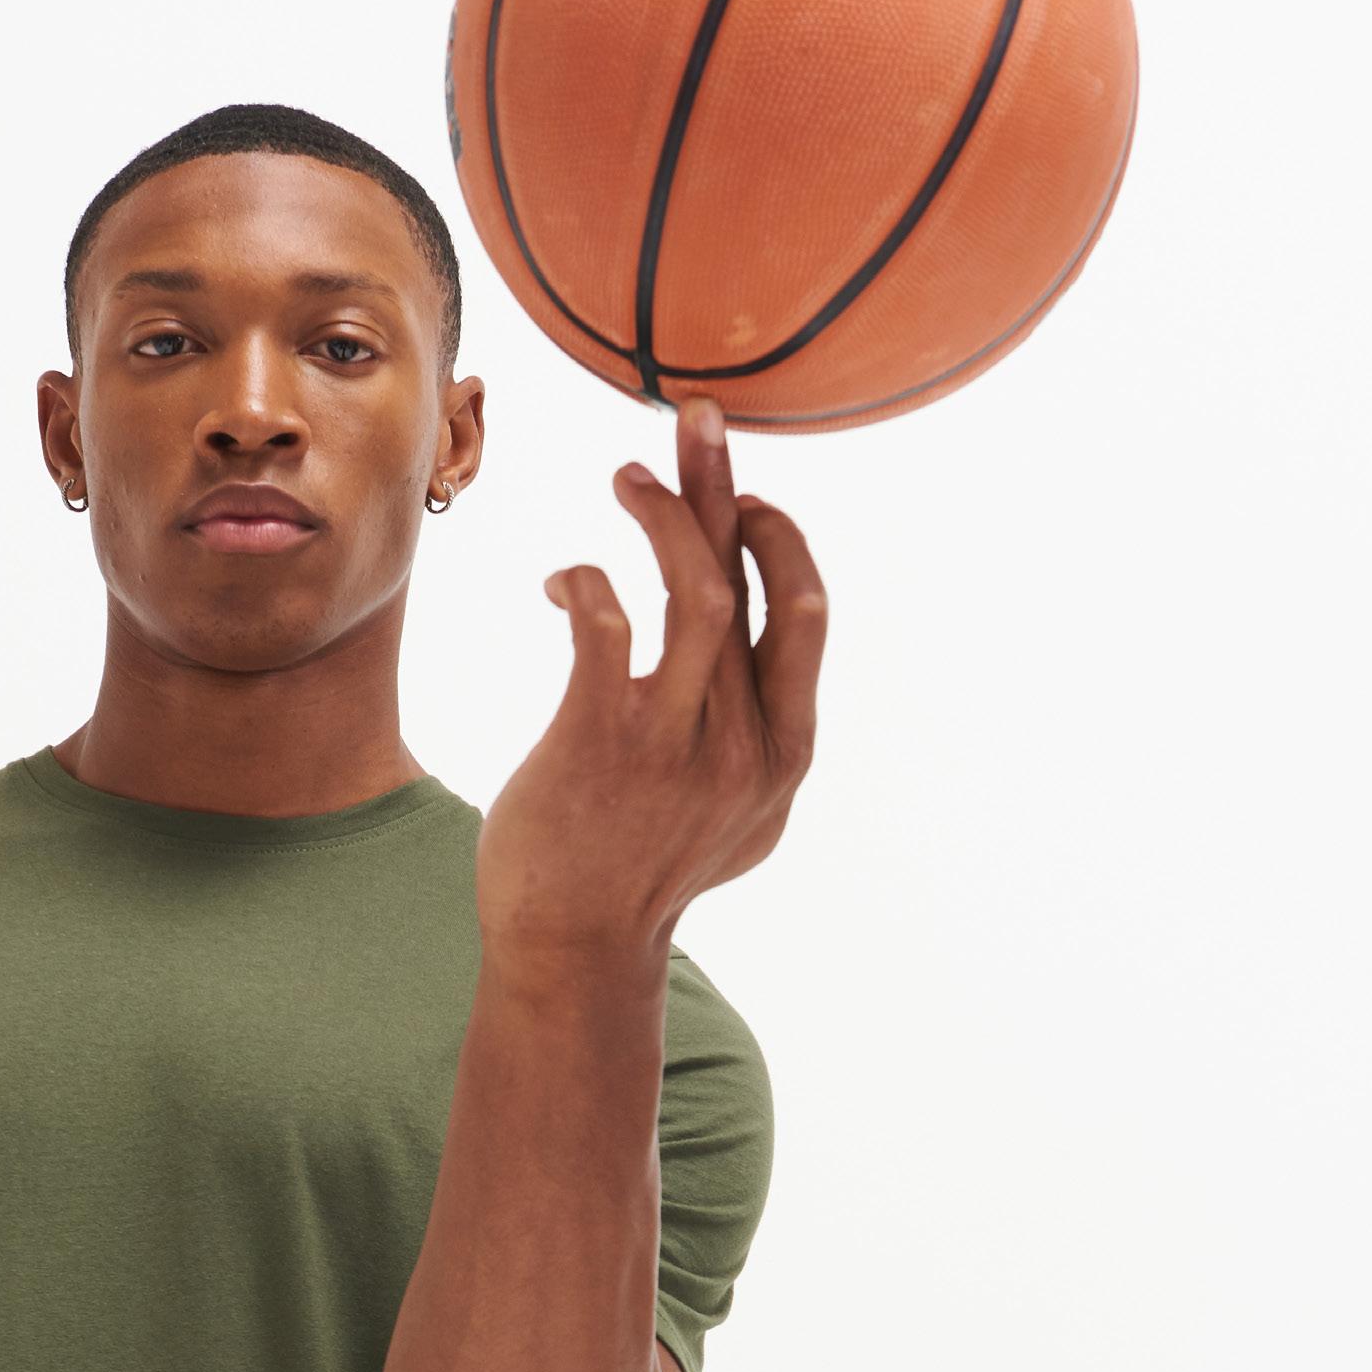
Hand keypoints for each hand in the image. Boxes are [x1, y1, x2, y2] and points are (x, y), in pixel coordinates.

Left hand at [476, 395, 826, 969]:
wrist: (572, 951)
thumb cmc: (640, 876)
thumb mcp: (736, 820)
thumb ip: (757, 743)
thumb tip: (763, 672)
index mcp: (783, 753)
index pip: (805, 611)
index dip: (778, 540)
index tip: (739, 500)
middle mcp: (743, 744)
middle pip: (753, 578)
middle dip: (725, 485)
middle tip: (695, 420)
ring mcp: (677, 743)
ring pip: (696, 587)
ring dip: (662, 514)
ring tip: (625, 479)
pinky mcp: (602, 740)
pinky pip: (607, 623)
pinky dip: (589, 580)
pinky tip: (566, 580)